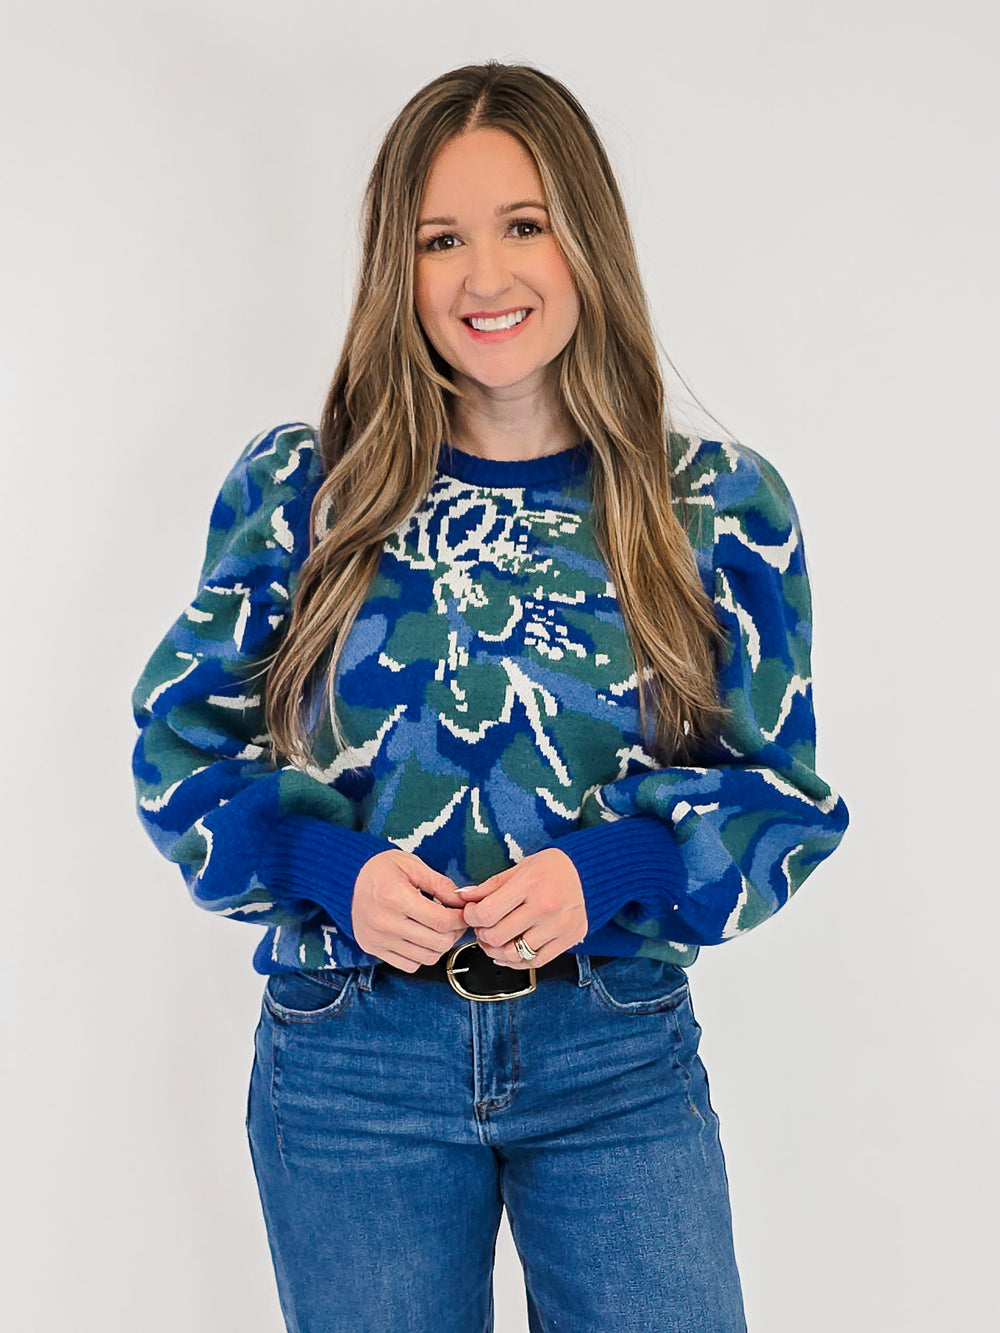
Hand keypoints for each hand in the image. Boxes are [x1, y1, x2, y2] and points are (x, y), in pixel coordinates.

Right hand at [352, 850, 468, 970]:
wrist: (345, 878)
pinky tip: (421, 938)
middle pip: (437, 942)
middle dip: (455, 933)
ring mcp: (378, 940)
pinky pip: (408, 965)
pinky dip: (421, 956)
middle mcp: (385, 923)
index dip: (460, 919)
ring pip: (426, 958)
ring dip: (440, 946)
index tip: (465, 913)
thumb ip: (440, 884)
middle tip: (456, 921)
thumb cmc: (380, 868)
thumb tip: (462, 901)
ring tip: (440, 930)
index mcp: (396, 898)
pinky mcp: (373, 949)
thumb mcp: (412, 865)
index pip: (441, 920)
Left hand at [456, 848, 588, 968]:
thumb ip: (489, 887)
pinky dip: (516, 962)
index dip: (471, 917)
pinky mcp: (569, 939)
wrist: (587, 873)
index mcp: (529, 884)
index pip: (486, 913)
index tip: (471, 912)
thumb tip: (462, 897)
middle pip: (497, 936)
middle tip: (482, 927)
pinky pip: (535, 962)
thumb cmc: (550, 868)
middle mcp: (546, 907)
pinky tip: (508, 953)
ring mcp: (559, 926)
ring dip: (495, 951)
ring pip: (514, 954)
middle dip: (481, 934)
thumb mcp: (518, 869)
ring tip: (494, 940)